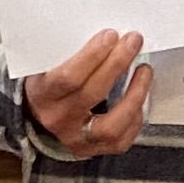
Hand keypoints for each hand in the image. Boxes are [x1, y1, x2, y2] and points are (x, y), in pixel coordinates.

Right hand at [21, 29, 148, 161]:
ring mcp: (77, 138)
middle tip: (133, 41)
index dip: (92, 56)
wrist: (39, 115)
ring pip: (111, 125)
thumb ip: (67, 51)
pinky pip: (122, 138)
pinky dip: (135, 116)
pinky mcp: (95, 149)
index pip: (68, 77)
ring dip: (134, 95)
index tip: (110, 36)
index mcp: (42, 94)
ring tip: (144, 70)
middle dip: (116, 63)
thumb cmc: (48, 82)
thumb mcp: (46, 65)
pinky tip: (139, 95)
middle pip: (92, 94)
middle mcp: (58, 119)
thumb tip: (106, 33)